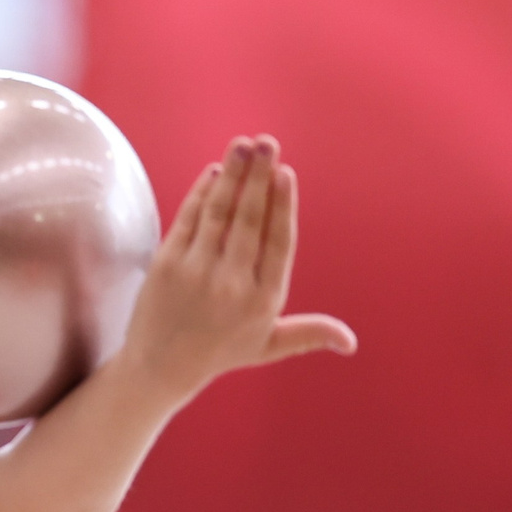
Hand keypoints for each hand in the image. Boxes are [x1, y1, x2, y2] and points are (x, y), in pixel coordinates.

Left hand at [128, 135, 354, 399]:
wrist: (159, 368)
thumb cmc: (219, 352)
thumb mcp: (268, 346)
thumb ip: (309, 333)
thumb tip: (351, 342)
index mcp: (263, 300)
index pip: (278, 243)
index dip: (282, 206)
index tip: (285, 173)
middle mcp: (232, 285)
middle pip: (249, 220)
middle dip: (259, 177)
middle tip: (266, 142)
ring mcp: (196, 272)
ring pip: (218, 213)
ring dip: (231, 174)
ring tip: (242, 144)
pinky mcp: (166, 265)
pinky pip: (188, 220)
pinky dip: (201, 193)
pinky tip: (214, 172)